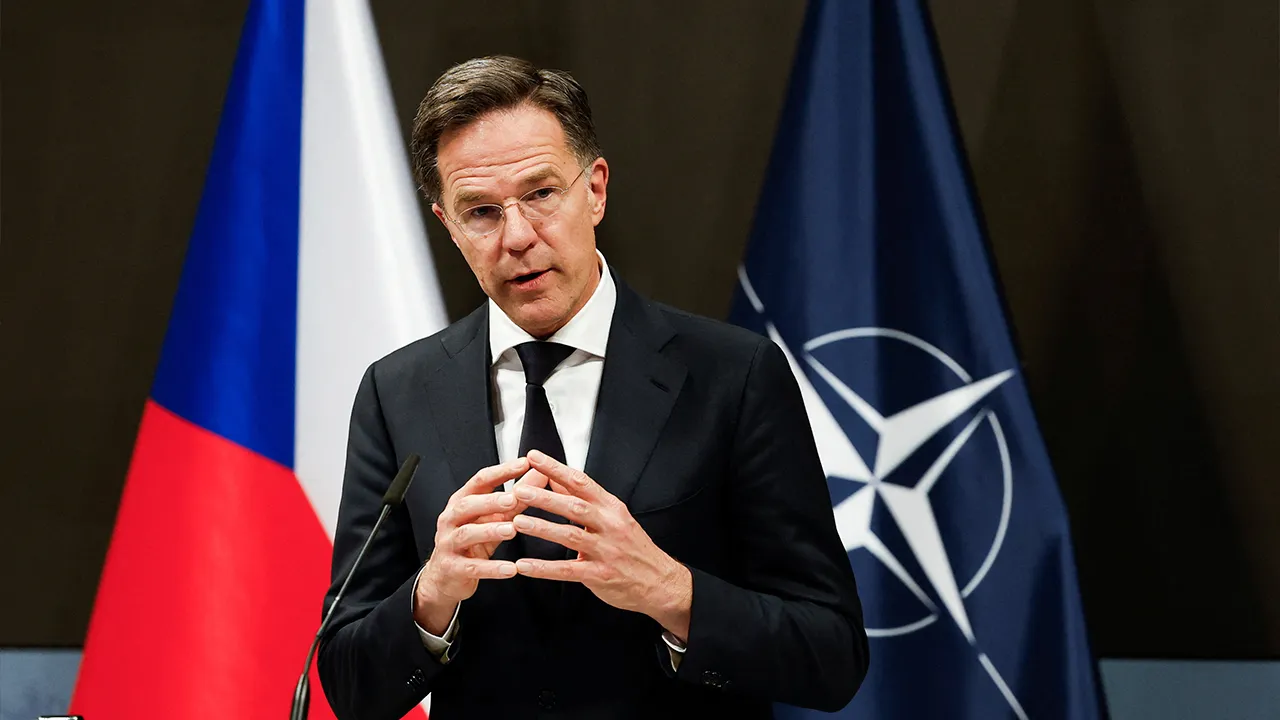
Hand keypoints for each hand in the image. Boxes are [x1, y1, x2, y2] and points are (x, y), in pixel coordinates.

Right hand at [413, 458, 549, 633]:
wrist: (447, 576)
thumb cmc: (472, 542)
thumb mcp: (494, 518)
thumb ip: (516, 497)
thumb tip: (540, 474)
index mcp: (462, 501)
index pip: (481, 481)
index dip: (502, 471)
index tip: (524, 463)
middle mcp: (451, 519)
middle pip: (467, 504)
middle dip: (491, 500)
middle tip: (513, 498)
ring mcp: (448, 543)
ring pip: (466, 534)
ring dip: (490, 530)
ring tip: (512, 530)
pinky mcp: (452, 568)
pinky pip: (471, 567)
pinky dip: (492, 568)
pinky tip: (511, 569)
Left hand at [512, 450, 692, 639]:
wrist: (659, 581)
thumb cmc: (633, 547)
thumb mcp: (614, 517)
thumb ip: (584, 500)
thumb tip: (555, 479)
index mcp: (611, 508)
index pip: (581, 482)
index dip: (556, 469)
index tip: (534, 457)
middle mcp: (610, 525)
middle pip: (575, 507)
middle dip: (546, 498)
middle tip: (520, 491)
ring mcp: (606, 551)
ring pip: (570, 536)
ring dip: (542, 529)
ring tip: (518, 522)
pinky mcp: (600, 575)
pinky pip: (568, 570)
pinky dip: (544, 569)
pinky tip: (524, 566)